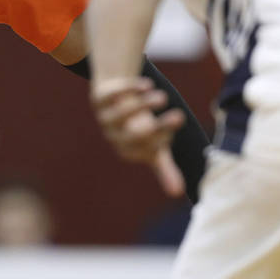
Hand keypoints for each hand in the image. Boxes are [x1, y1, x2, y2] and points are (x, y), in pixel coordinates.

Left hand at [90, 78, 185, 197]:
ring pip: (123, 111)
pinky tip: (147, 84)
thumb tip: (178, 194)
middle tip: (180, 116)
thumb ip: (164, 169)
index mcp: (127, 150)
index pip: (146, 148)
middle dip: (159, 126)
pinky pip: (111, 94)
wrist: (115, 100)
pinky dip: (129, 89)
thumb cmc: (140, 126)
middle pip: (135, 133)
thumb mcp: (153, 147)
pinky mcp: (99, 98)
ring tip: (163, 96)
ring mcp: (104, 117)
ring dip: (145, 104)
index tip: (180, 123)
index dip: (164, 137)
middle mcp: (113, 135)